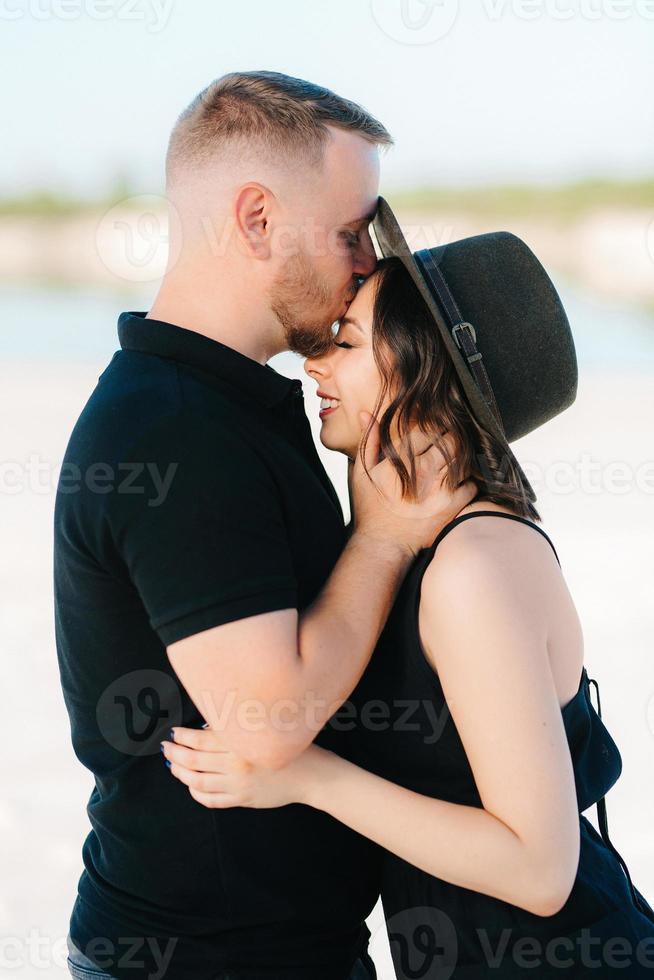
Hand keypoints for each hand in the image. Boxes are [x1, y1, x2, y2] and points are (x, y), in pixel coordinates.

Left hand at [161, 726, 324, 808]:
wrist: (311, 774)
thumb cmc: (290, 747)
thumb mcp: (263, 730)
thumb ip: (237, 730)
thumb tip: (207, 727)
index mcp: (240, 743)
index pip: (200, 739)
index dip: (182, 737)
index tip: (173, 733)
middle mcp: (235, 764)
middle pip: (194, 760)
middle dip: (175, 754)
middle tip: (166, 748)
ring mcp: (238, 785)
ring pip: (198, 781)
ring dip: (181, 773)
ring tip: (173, 766)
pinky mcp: (242, 799)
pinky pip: (212, 800)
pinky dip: (197, 794)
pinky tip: (192, 786)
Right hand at [350, 412, 476, 558]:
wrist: (383, 543)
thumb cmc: (371, 507)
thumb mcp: (362, 472)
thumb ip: (369, 441)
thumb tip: (368, 414)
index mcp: (401, 461)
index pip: (426, 430)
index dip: (431, 425)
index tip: (431, 429)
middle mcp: (423, 473)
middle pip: (449, 441)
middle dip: (449, 437)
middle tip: (445, 441)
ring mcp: (440, 490)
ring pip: (462, 459)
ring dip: (460, 456)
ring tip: (450, 460)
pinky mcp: (452, 507)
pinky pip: (471, 484)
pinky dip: (467, 481)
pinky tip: (456, 482)